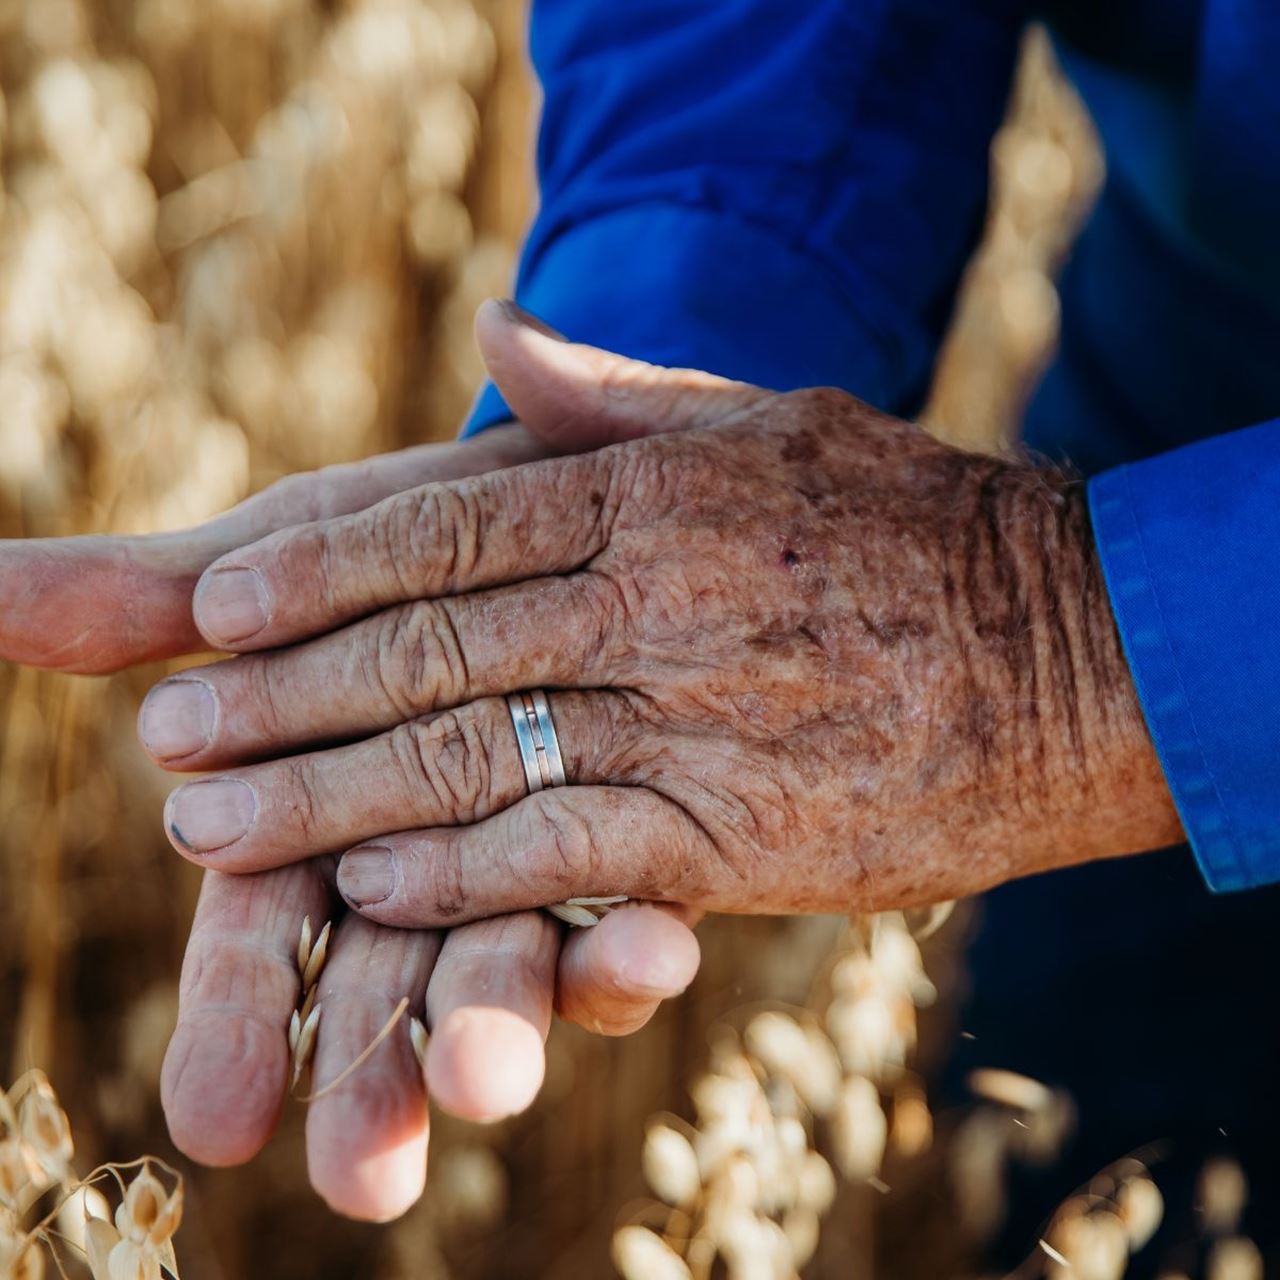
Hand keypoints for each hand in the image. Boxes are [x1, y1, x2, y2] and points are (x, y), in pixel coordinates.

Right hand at [0, 424, 699, 1219]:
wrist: (551, 500)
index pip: (265, 937)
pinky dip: (637, 938)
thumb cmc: (401, 541)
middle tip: (366, 1176)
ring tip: (492, 1085)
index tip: (219, 1121)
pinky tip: (657, 952)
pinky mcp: (634, 837)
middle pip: (387, 977)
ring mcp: (531, 857)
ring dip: (505, 1027)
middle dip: (376, 1070)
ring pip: (508, 964)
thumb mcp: (281, 562)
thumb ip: (146, 603)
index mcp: (321, 813)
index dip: (241, 1017)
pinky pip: (637, 902)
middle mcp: (423, 855)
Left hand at [154, 300, 1182, 925]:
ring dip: (322, 796)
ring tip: (213, 824)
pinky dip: (454, 873)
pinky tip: (362, 884)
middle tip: (167, 740)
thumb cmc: (914, 529)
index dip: (315, 572)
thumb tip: (500, 331)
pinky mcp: (737, 837)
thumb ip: (624, 391)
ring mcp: (693, 722)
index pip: (441, 531)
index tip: (210, 614)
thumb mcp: (773, 422)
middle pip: (423, 651)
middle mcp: (658, 602)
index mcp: (657, 493)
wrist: (1073, 652)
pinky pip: (562, 852)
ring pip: (465, 759)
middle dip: (278, 697)